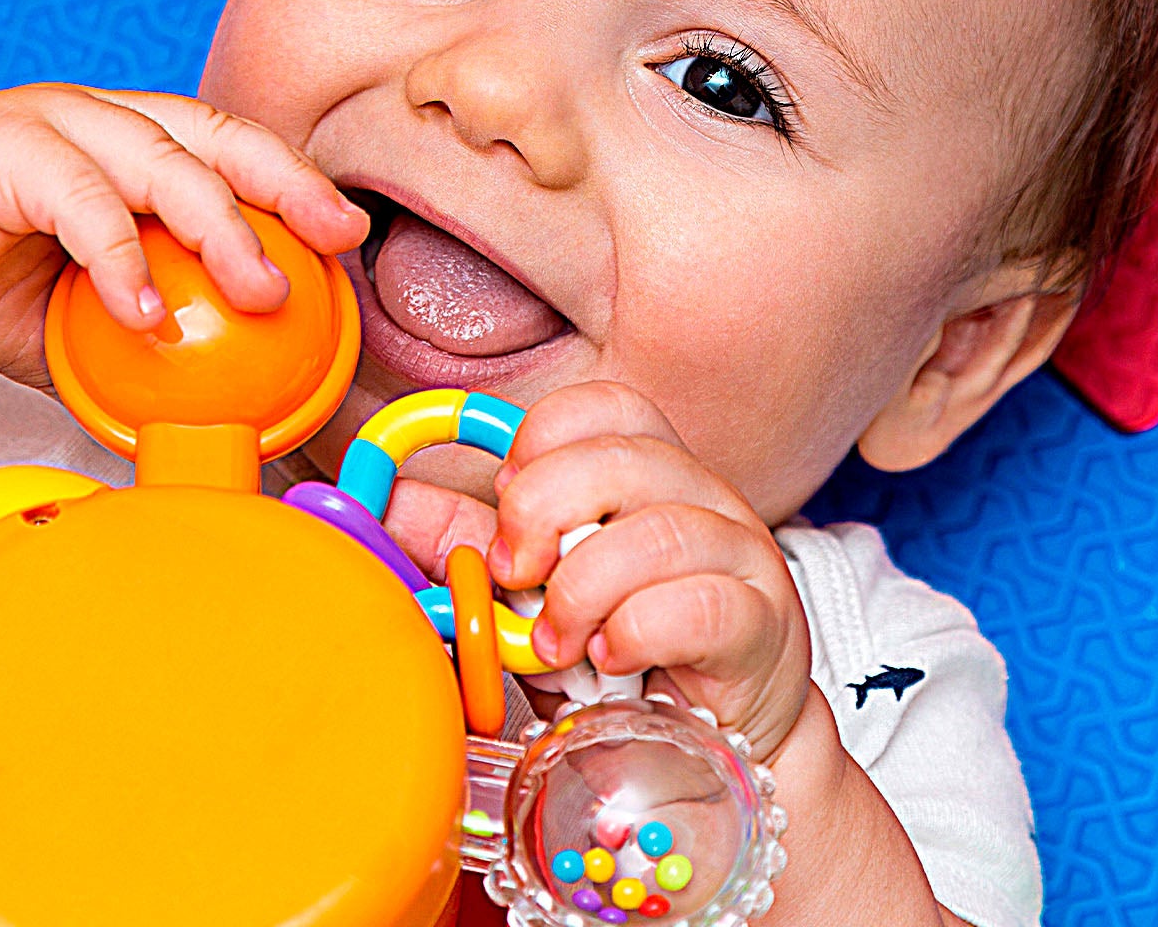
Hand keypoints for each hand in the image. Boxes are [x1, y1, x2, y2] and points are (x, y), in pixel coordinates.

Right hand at [0, 85, 368, 385]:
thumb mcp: (77, 325)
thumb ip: (144, 349)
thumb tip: (223, 413)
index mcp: (130, 145)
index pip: (232, 150)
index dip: (294, 184)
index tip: (346, 238)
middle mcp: (99, 119)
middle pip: (215, 139)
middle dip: (283, 189)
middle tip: (328, 249)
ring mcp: (48, 123)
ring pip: (159, 159)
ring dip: (217, 228)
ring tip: (257, 293)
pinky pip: (77, 197)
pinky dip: (119, 257)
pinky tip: (144, 314)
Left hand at [385, 381, 812, 760]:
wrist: (718, 751)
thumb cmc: (627, 661)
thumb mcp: (536, 597)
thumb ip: (473, 544)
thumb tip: (391, 499)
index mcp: (650, 472)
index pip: (604, 406)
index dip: (541, 442)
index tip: (503, 506)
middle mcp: (703, 496)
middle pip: (622, 455)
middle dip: (544, 514)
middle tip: (515, 576)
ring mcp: (741, 554)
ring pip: (659, 530)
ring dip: (583, 592)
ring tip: (558, 643)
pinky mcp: (766, 624)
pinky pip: (702, 604)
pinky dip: (638, 633)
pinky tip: (614, 661)